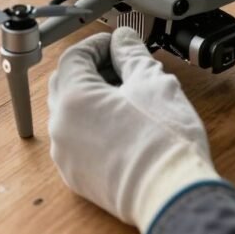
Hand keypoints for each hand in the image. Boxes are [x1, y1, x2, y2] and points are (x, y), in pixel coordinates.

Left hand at [48, 28, 222, 230]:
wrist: (172, 195)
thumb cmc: (164, 143)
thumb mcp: (152, 82)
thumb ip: (131, 53)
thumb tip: (123, 39)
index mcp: (73, 100)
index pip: (73, 57)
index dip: (97, 44)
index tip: (118, 44)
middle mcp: (61, 128)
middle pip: (66, 83)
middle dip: (92, 69)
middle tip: (122, 66)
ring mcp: (67, 155)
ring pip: (70, 113)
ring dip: (92, 97)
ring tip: (126, 96)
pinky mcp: (78, 176)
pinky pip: (77, 140)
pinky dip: (92, 125)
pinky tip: (122, 125)